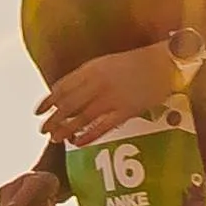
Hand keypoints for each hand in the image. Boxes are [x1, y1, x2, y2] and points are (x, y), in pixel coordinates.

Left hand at [37, 41, 185, 146]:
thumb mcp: (108, 63)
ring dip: (65, 129)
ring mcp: (112, 97)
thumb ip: (89, 76)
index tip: (39, 111)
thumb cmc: (139, 62)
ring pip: (81, 117)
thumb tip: (70, 91)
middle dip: (53, 118)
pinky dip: (88, 136)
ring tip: (55, 139)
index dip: (48, 100)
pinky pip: (102, 126)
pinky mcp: (126, 110)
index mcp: (92, 68)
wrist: (166, 62)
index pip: (63, 86)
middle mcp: (98, 82)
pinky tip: (78, 143)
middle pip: (68, 104)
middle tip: (43, 129)